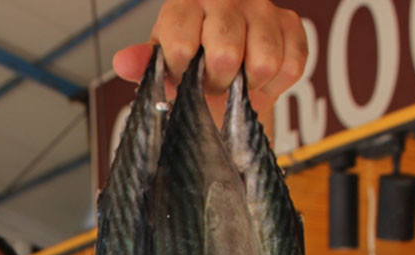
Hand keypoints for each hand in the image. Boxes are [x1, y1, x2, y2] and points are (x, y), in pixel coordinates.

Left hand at [112, 0, 306, 117]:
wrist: (227, 67)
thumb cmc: (190, 62)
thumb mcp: (161, 64)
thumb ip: (143, 64)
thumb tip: (123, 63)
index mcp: (186, 3)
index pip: (181, 44)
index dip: (182, 73)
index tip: (183, 76)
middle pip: (225, 54)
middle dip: (216, 83)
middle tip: (211, 84)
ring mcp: (263, 9)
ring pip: (263, 62)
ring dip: (247, 85)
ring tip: (235, 83)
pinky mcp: (291, 24)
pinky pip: (290, 66)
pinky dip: (274, 84)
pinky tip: (258, 79)